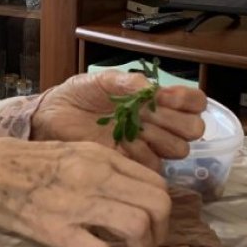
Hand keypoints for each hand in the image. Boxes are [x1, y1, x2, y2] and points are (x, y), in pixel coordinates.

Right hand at [0, 138, 170, 246]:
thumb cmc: (18, 164)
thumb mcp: (66, 153)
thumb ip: (98, 169)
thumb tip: (124, 193)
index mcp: (98, 156)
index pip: (155, 182)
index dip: (160, 209)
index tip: (151, 224)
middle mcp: (95, 176)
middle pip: (157, 203)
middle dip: (160, 231)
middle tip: (147, 245)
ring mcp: (77, 203)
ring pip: (138, 226)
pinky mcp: (57, 230)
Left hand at [31, 70, 206, 170]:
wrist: (52, 116)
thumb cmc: (78, 94)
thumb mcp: (102, 80)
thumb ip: (128, 82)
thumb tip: (152, 89)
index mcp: (154, 99)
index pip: (194, 102)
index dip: (189, 101)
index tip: (167, 98)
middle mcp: (156, 122)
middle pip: (193, 129)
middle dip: (177, 122)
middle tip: (150, 115)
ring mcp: (145, 143)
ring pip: (177, 149)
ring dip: (160, 138)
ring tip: (134, 128)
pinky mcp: (130, 162)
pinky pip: (153, 166)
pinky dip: (142, 154)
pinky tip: (122, 143)